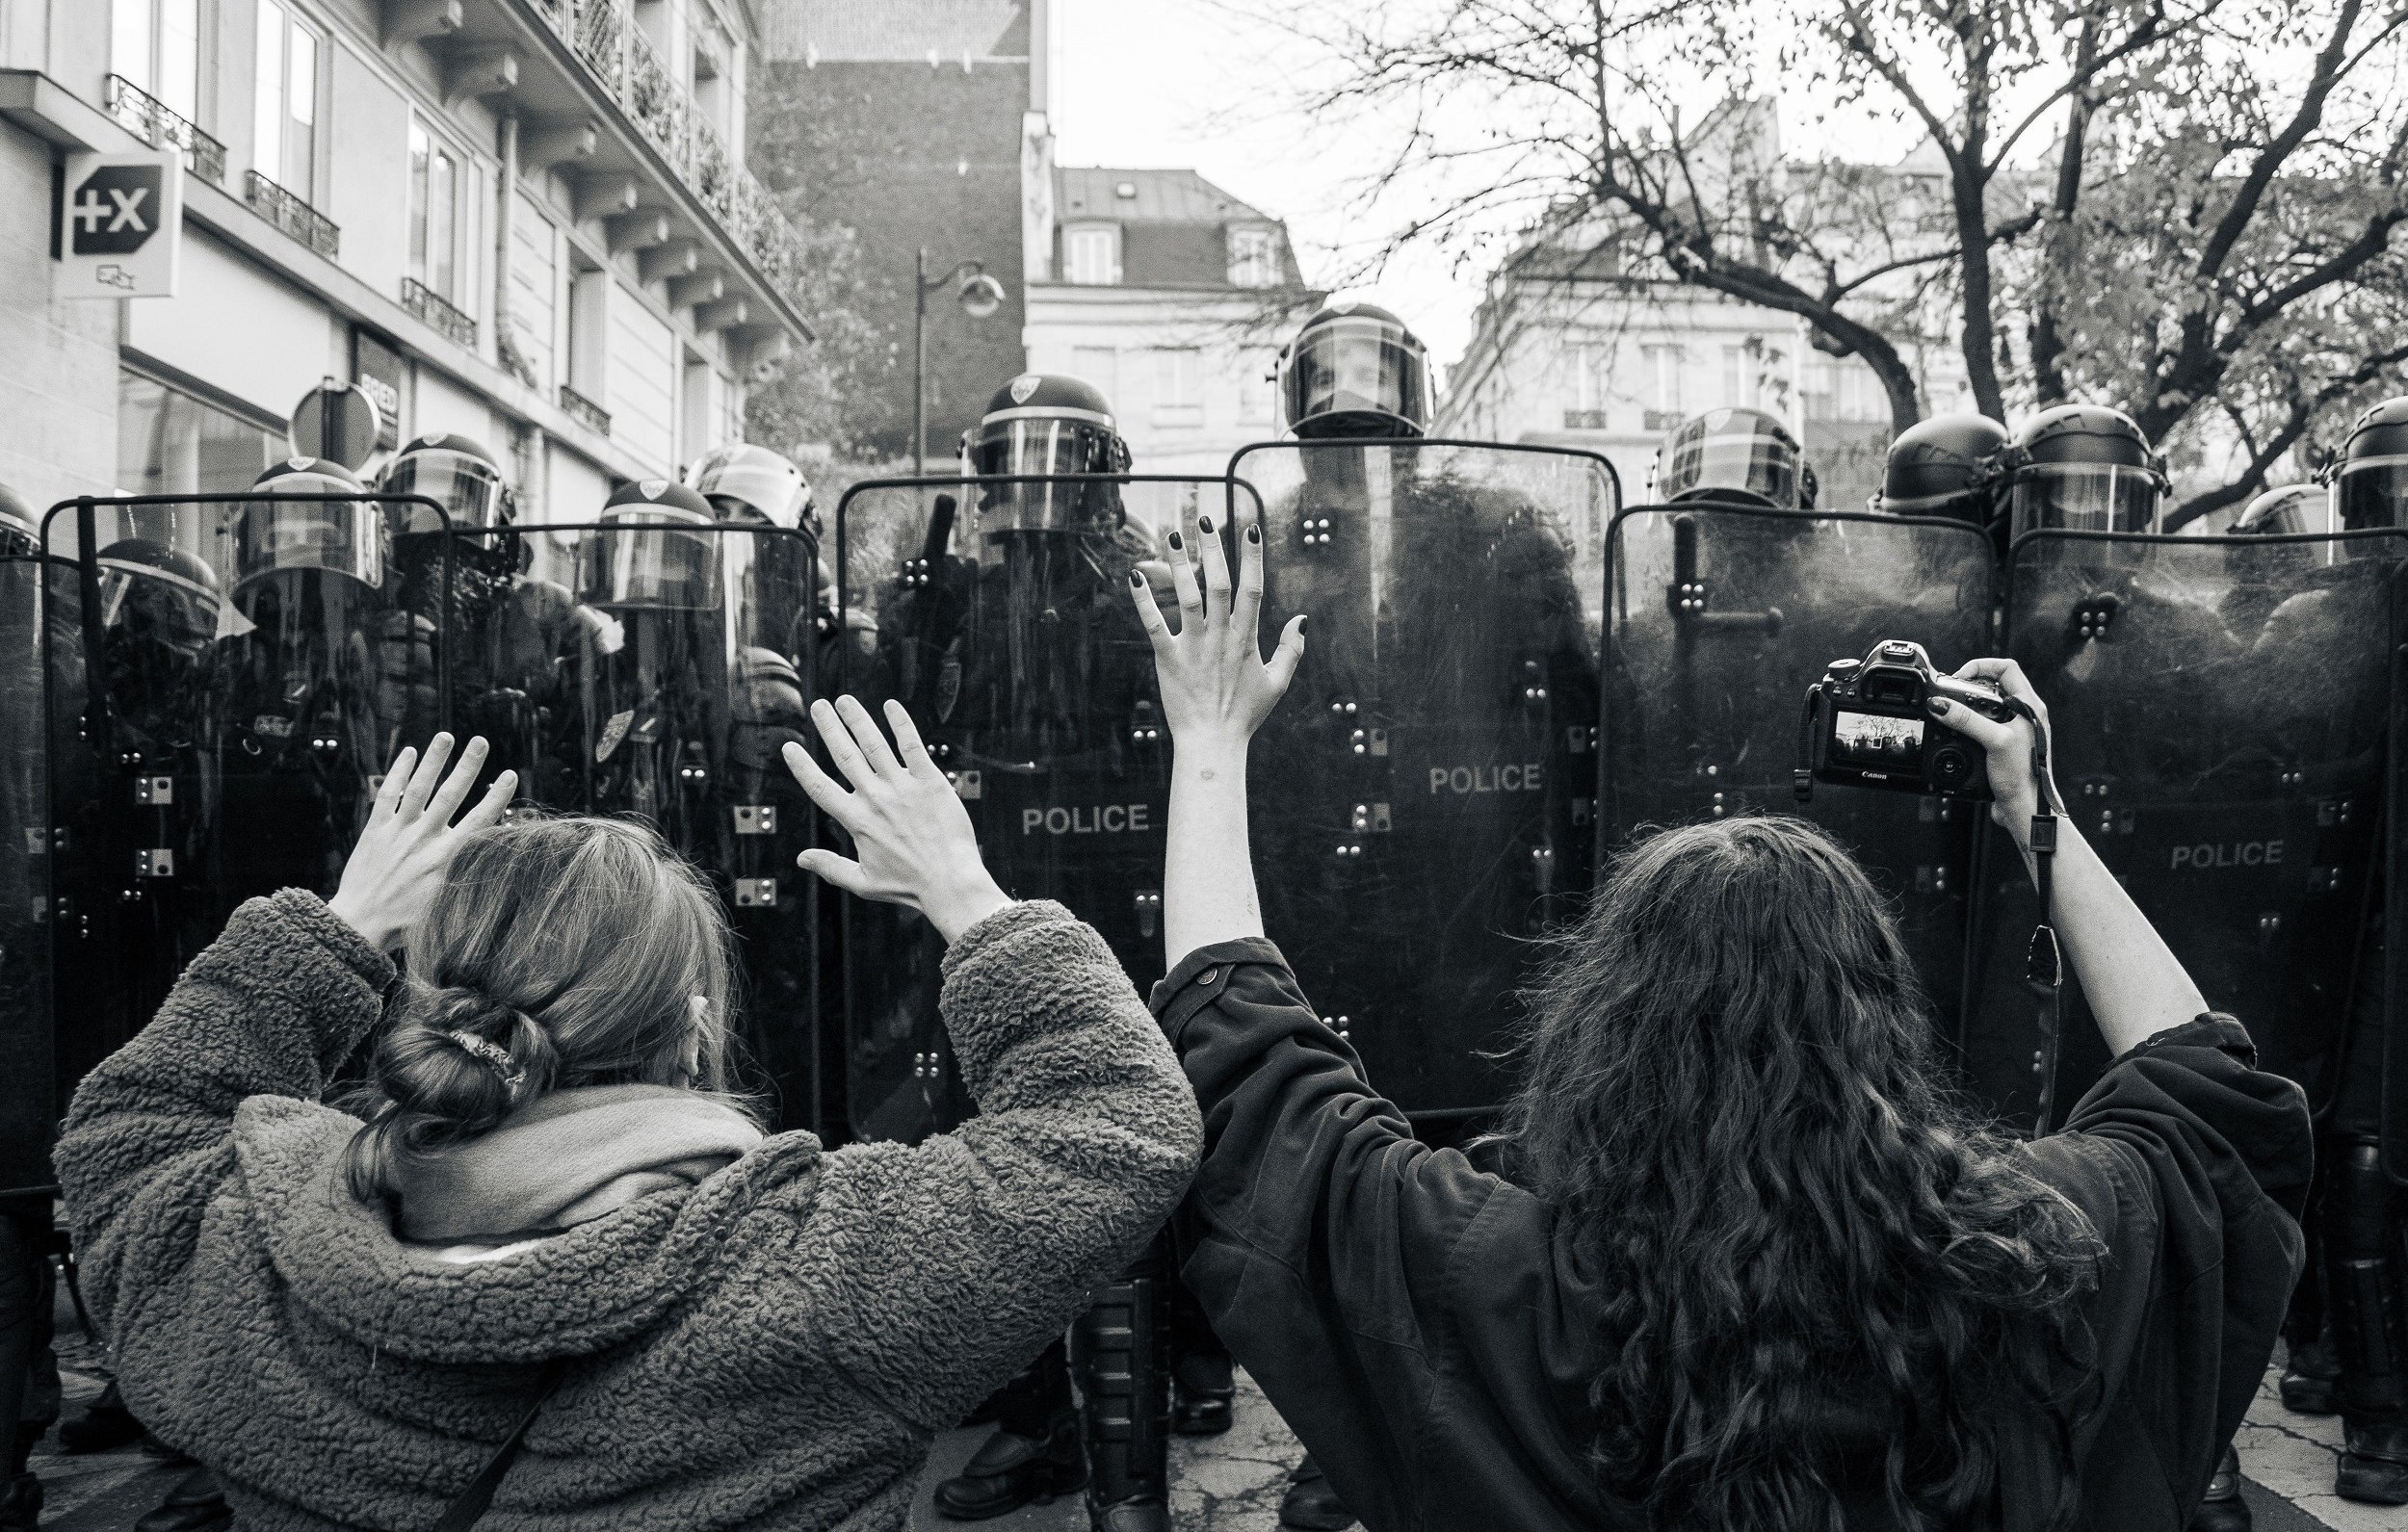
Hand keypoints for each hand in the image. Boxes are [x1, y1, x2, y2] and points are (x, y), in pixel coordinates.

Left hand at [327, 734, 516, 951]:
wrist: (360, 924)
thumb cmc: (407, 923)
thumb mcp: (446, 905)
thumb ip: (467, 877)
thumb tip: (496, 861)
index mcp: (445, 859)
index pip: (478, 821)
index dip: (496, 797)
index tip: (511, 775)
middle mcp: (423, 840)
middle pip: (450, 795)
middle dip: (467, 766)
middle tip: (480, 740)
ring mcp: (397, 832)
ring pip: (419, 788)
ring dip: (433, 760)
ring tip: (446, 735)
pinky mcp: (375, 831)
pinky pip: (387, 795)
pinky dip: (398, 772)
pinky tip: (409, 753)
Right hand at [784, 696, 1010, 942]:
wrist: (950, 881)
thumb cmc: (909, 886)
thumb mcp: (863, 883)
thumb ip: (830, 867)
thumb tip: (801, 858)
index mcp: (857, 821)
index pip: (820, 787)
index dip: (802, 766)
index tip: (789, 747)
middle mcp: (876, 799)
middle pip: (844, 755)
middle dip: (829, 727)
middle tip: (818, 705)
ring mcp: (903, 787)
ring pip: (874, 745)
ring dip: (857, 719)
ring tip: (845, 700)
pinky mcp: (930, 781)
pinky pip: (913, 746)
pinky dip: (901, 724)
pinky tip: (891, 705)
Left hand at [1127, 498, 1306, 752]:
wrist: (1213, 743)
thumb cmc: (1246, 715)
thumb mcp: (1277, 682)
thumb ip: (1292, 649)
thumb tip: (1303, 619)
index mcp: (1247, 639)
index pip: (1253, 589)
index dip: (1252, 558)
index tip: (1251, 529)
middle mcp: (1221, 637)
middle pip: (1219, 583)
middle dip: (1213, 549)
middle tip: (1205, 519)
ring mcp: (1194, 646)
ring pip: (1187, 596)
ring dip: (1180, 564)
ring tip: (1172, 534)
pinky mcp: (1168, 659)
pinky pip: (1154, 625)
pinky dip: (1143, 600)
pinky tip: (1133, 575)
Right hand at [1930, 659, 2058, 845]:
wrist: (2025, 808)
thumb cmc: (2023, 776)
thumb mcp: (1994, 741)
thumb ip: (1967, 719)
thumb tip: (1940, 704)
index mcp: (2030, 706)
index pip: (2007, 668)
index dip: (1981, 667)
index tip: (1959, 678)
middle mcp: (2024, 714)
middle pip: (1993, 686)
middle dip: (1969, 687)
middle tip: (1951, 695)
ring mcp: (2013, 730)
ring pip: (1986, 706)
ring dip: (1967, 708)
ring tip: (1953, 714)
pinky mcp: (2002, 746)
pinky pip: (1982, 727)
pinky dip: (1967, 726)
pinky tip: (1958, 735)